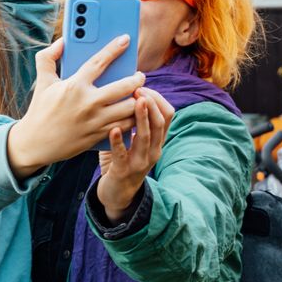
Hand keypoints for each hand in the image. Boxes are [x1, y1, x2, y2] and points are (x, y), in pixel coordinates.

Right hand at [7, 35, 143, 178]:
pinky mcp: (99, 135)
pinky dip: (133, 118)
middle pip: (124, 86)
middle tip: (139, 75)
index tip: (126, 39)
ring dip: (138, 100)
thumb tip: (61, 42)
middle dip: (137, 79)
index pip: (99, 62)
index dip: (114, 48)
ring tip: (139, 95)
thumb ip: (48, 58)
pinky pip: (125, 126)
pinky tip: (134, 113)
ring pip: (130, 108)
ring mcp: (96, 121)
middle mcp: (88, 103)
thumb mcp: (42, 82)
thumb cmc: (40, 110)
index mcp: (74, 86)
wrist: (35, 143)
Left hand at [96, 87, 173, 223]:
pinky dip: (118, 141)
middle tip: (138, 90)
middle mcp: (153, 150)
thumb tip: (121, 90)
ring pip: (146, 136)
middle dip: (151, 104)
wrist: (117, 194)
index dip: (157, 99)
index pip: (168, 115)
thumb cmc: (121, 160)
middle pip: (160, 123)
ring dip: (142, 117)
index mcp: (157, 141)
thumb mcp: (132, 140)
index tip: (143, 87)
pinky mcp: (124, 171)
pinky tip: (113, 129)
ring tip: (135, 101)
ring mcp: (140, 162)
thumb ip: (130, 120)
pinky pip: (122, 154)